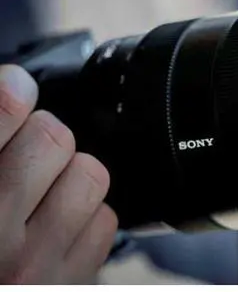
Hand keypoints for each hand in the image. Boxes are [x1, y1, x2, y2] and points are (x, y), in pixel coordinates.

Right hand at [0, 65, 116, 283]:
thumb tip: (15, 88)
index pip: (3, 114)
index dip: (11, 93)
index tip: (16, 88)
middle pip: (53, 138)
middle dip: (41, 135)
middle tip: (22, 152)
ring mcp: (36, 267)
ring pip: (89, 174)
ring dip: (70, 174)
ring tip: (40, 193)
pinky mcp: (71, 283)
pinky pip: (105, 221)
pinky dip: (86, 217)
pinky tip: (54, 227)